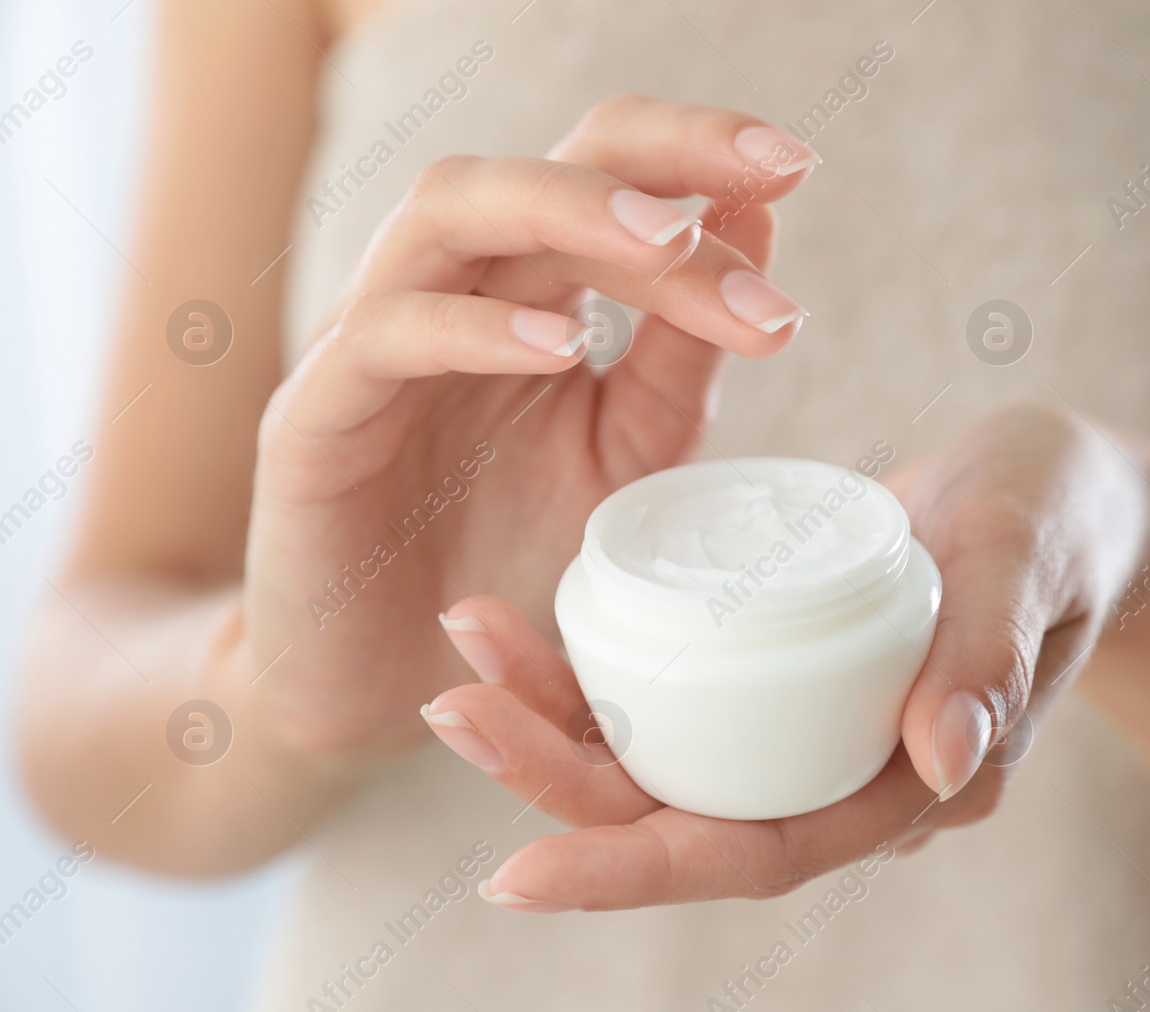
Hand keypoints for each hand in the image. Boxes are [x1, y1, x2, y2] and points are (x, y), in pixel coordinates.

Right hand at [234, 96, 817, 760]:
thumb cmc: (514, 556)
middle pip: (540, 165)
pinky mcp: (314, 416)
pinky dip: (476, 330)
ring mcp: (374, 341)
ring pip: (451, 212)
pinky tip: (563, 348)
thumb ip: (681, 357)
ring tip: (672, 241)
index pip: (610, 175)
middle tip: (767, 173)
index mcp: (531, 288)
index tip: (798, 167)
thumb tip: (762, 226)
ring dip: (570, 213)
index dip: (699, 152)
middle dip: (658, 155)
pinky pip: (385, 337)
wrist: (399, 682)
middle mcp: (453, 290)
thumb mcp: (629, 456)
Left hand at [426, 407, 1149, 909]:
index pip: (759, 856)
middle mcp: (845, 778)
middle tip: (452, 709)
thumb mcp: (1027, 561)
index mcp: (908, 788)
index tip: (518, 872)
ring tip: (467, 652)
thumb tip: (944, 759)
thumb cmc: (1055, 522)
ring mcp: (809, 733)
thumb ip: (991, 655)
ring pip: (663, 760)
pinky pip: (677, 697)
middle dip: (556, 783)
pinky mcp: (781, 680)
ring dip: (555, 724)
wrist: (1063, 498)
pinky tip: (529, 626)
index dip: (638, 872)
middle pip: (681, 816)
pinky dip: (598, 670)